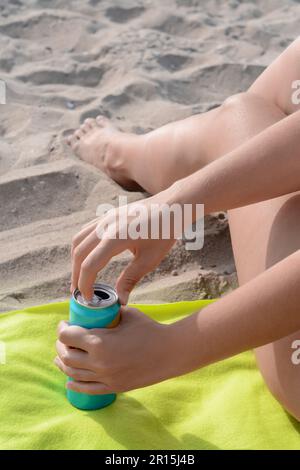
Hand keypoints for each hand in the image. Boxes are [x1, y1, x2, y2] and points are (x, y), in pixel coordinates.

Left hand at [54, 306, 176, 393]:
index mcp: (99, 342)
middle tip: (63, 339)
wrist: (170, 352)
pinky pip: (87, 389)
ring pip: (73, 374)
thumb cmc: (150, 329)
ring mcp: (105, 377)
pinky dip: (74, 385)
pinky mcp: (113, 387)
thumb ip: (109, 312)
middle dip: (60, 346)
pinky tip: (68, 381)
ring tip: (60, 357)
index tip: (64, 323)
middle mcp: (98, 362)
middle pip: (66, 355)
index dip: (62, 328)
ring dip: (63, 364)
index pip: (67, 336)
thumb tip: (98, 309)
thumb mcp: (127, 314)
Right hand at [71, 188, 178, 302]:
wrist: (173, 206)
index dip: (85, 285)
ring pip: (79, 240)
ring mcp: (105, 218)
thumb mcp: (150, 259)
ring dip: (76, 260)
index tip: (88, 299)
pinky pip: (86, 231)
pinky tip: (88, 258)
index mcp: (115, 238)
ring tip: (81, 277)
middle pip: (79, 253)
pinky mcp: (107, 215)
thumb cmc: (164, 232)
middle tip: (79, 292)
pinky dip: (82, 247)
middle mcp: (105, 226)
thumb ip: (130, 279)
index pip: (90, 265)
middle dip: (76, 275)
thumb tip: (120, 300)